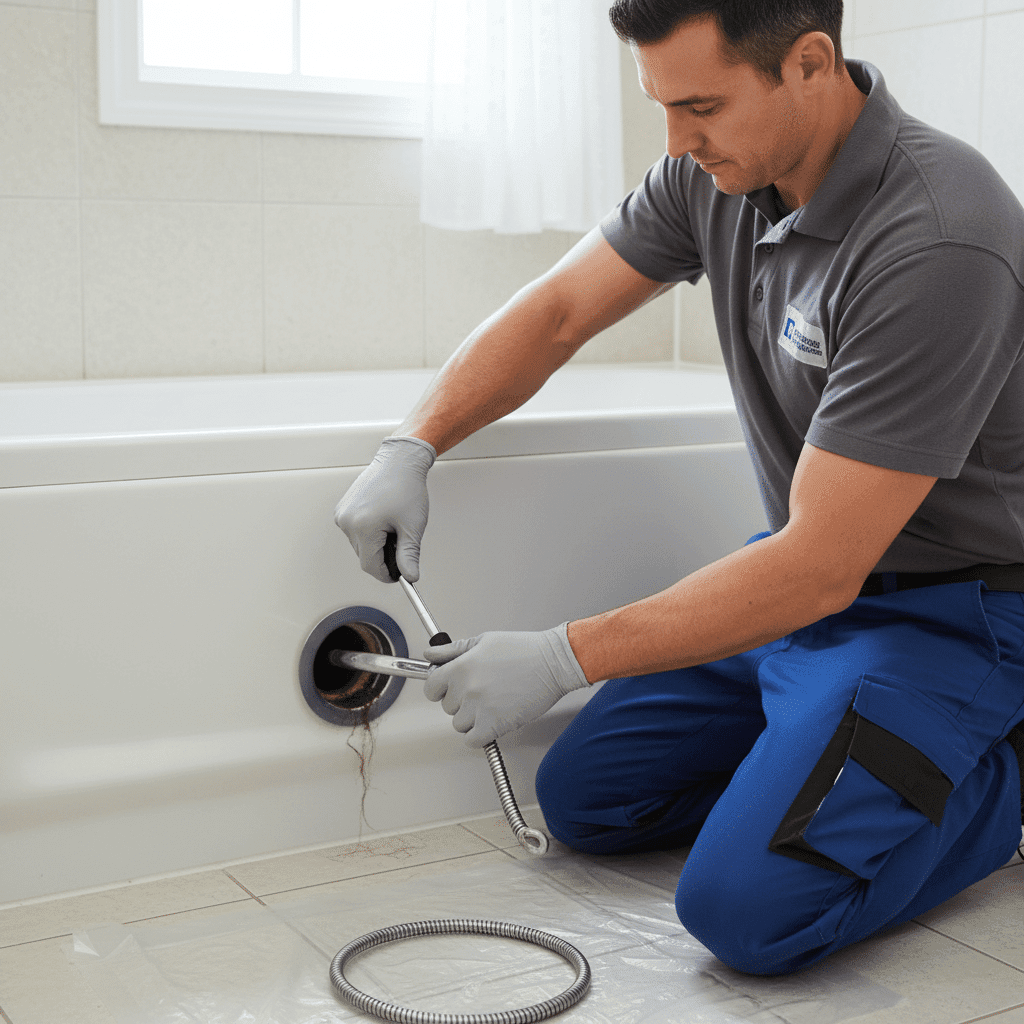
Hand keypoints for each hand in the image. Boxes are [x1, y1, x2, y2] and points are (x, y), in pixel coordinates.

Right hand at [333, 436, 435, 582]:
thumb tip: (410, 577)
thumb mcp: (412, 527)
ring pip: (360, 545)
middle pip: (364, 556)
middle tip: (402, 541)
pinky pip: (355, 531)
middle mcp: (347, 521)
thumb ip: (409, 555)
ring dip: (376, 544)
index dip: (387, 574)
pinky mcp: (342, 509)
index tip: (400, 575)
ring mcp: (342, 514)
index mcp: (363, 527)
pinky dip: (369, 532)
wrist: (399, 461)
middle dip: (383, 556)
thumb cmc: (407, 488)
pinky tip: (383, 518)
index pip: (371, 566)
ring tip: (393, 525)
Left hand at [422, 624, 589, 746]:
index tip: (447, 689)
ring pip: (459, 725)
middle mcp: (466, 688)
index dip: (439, 689)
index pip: (430, 687)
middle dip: (460, 701)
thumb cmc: (524, 650)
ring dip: (472, 718)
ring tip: (491, 703)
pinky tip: (492, 721)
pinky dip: (479, 734)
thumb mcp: (484, 641)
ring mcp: (479, 708)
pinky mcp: (494, 725)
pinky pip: (472, 740)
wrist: (553, 663)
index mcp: (461, 667)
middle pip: (447, 707)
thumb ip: (453, 650)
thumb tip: (430, 654)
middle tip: (482, 691)